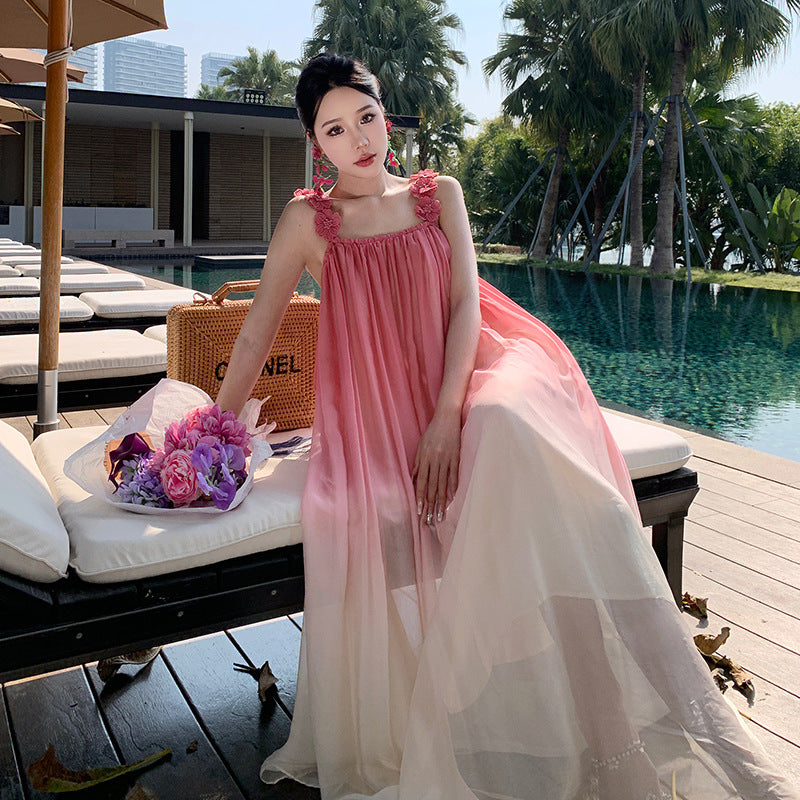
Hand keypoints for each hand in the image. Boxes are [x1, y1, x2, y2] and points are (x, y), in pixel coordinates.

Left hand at [412, 411, 460, 525]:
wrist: (447, 417)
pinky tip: (452, 500)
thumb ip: (417, 463)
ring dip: (441, 502)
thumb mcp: (421, 445)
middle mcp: (434, 461)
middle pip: (431, 487)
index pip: (420, 483)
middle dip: (430, 505)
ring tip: (440, 515)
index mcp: (424, 458)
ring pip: (442, 485)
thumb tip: (412, 479)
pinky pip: (454, 476)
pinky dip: (453, 488)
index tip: (419, 511)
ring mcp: (446, 460)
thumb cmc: (432, 432)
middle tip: (429, 520)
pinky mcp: (456, 457)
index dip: (420, 498)